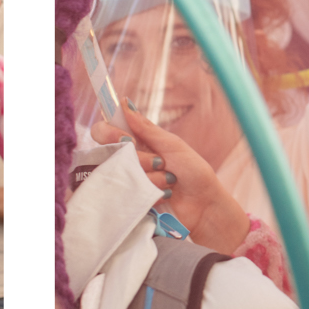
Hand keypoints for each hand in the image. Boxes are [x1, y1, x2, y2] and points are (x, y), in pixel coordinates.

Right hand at [91, 104, 248, 253]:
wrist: (204, 205)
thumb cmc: (193, 171)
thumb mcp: (172, 145)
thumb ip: (146, 128)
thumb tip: (125, 103)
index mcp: (137, 142)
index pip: (104, 132)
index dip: (109, 133)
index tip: (127, 140)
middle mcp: (128, 160)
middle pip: (109, 154)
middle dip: (138, 159)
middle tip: (160, 163)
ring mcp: (129, 181)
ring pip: (121, 174)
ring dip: (150, 177)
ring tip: (169, 181)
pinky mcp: (132, 200)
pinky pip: (129, 193)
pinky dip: (150, 192)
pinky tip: (165, 195)